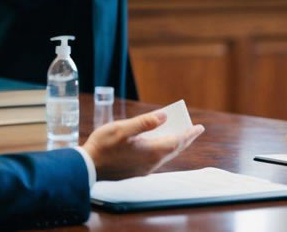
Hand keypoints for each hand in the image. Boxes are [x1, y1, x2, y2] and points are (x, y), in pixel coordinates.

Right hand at [82, 110, 204, 180]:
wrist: (87, 167)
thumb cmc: (103, 146)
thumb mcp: (123, 128)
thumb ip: (144, 122)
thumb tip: (164, 116)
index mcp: (151, 152)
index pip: (177, 141)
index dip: (189, 133)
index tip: (199, 127)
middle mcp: (151, 163)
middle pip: (174, 149)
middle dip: (184, 139)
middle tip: (193, 130)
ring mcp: (143, 169)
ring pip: (165, 155)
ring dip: (173, 145)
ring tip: (178, 134)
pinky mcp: (136, 172)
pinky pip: (156, 159)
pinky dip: (162, 150)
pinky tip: (158, 144)